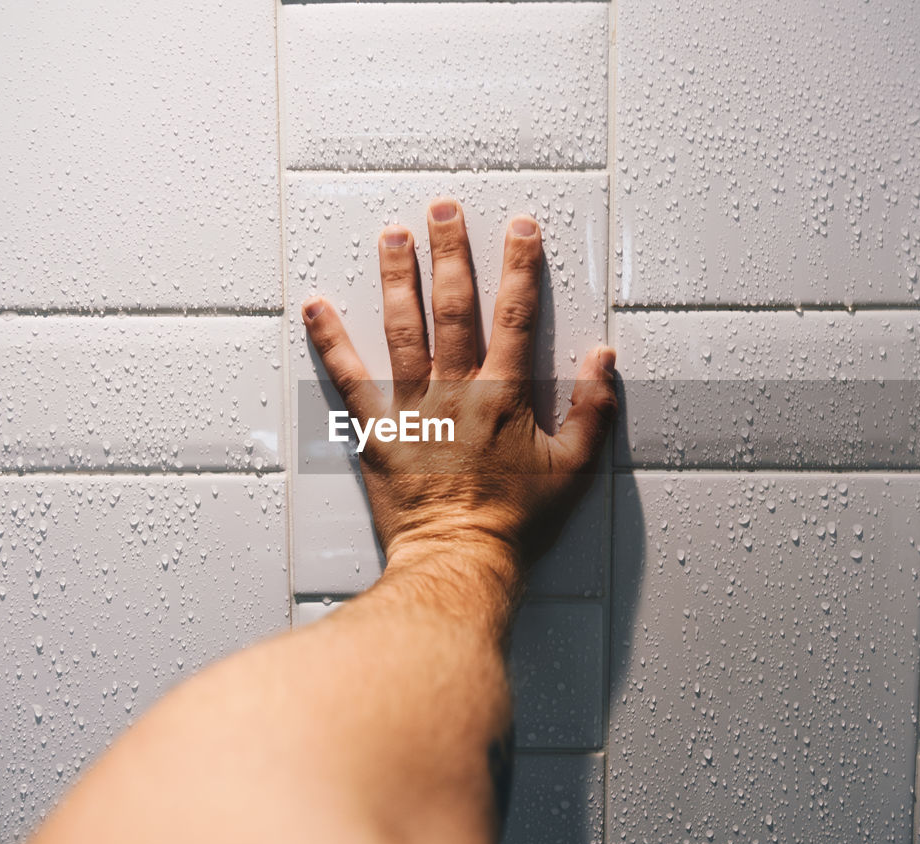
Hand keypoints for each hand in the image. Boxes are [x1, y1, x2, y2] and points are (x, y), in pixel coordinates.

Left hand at [301, 197, 616, 593]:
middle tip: (443, 208)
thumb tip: (603, 360)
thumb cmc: (516, 520)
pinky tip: (316, 306)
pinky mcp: (378, 430)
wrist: (461, 559)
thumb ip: (592, 411)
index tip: (520, 228)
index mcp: (504, 394)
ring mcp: (413, 406)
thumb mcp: (572, 469)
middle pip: (453, 307)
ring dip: (396, 278)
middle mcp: (456, 389)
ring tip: (391, 236)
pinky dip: (330, 340)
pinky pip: (348, 378)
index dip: (518, 267)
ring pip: (402, 329)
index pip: (515, 316)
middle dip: (449, 252)